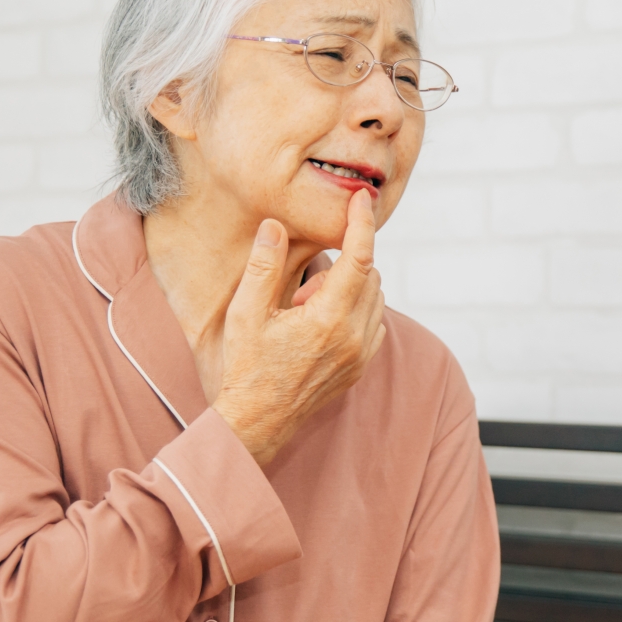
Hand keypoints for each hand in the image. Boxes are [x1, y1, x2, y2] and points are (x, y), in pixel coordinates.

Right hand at [215, 188, 387, 464]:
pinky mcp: (361, 367)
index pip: (359, 258)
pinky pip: (374, 323)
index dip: (362, 224)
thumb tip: (275, 226)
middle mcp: (355, 337)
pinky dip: (356, 311)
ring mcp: (362, 354)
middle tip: (301, 293)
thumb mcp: (246, 313)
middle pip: (369, 275)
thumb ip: (264, 266)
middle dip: (341, 267)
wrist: (258, 422)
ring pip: (375, 298)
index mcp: (329, 319)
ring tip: (305, 313)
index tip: (362, 199)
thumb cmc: (247, 367)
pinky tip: (321, 325)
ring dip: (348, 289)